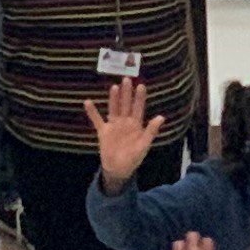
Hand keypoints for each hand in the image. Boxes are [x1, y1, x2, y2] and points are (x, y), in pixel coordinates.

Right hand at [86, 74, 161, 189]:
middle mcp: (125, 122)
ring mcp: (114, 125)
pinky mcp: (103, 131)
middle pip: (126, 104)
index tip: (141, 86)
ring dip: (114, 98)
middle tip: (127, 79)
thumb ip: (151, 131)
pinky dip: (92, 112)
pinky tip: (88, 102)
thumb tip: (161, 117)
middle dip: (127, 93)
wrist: (119, 169)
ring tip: (114, 87)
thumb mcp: (144, 145)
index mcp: (136, 125)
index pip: (138, 108)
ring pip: (114, 108)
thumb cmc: (134, 158)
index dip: (140, 98)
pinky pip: (97, 119)